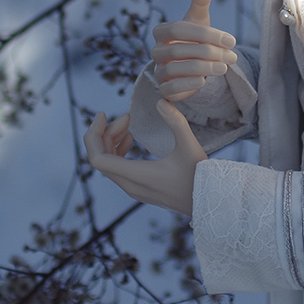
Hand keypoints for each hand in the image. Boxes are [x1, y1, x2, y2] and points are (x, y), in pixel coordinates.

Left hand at [83, 101, 205, 214]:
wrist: (210, 203)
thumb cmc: (200, 176)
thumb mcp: (190, 146)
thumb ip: (176, 122)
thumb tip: (161, 101)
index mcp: (136, 176)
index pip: (97, 159)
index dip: (93, 135)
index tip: (102, 114)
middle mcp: (130, 185)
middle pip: (100, 159)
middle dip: (105, 133)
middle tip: (125, 116)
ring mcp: (133, 189)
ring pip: (108, 164)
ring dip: (111, 141)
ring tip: (128, 124)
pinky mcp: (140, 188)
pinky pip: (117, 169)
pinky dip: (118, 151)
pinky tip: (130, 138)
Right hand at [152, 0, 236, 100]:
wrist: (193, 66)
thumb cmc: (195, 39)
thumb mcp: (199, 21)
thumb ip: (200, 3)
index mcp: (161, 32)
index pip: (179, 29)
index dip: (206, 34)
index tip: (231, 40)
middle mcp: (156, 52)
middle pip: (178, 50)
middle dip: (209, 52)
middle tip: (232, 56)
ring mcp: (158, 71)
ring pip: (175, 70)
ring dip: (203, 68)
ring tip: (224, 68)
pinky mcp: (164, 89)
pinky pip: (170, 89)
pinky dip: (186, 85)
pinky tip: (204, 81)